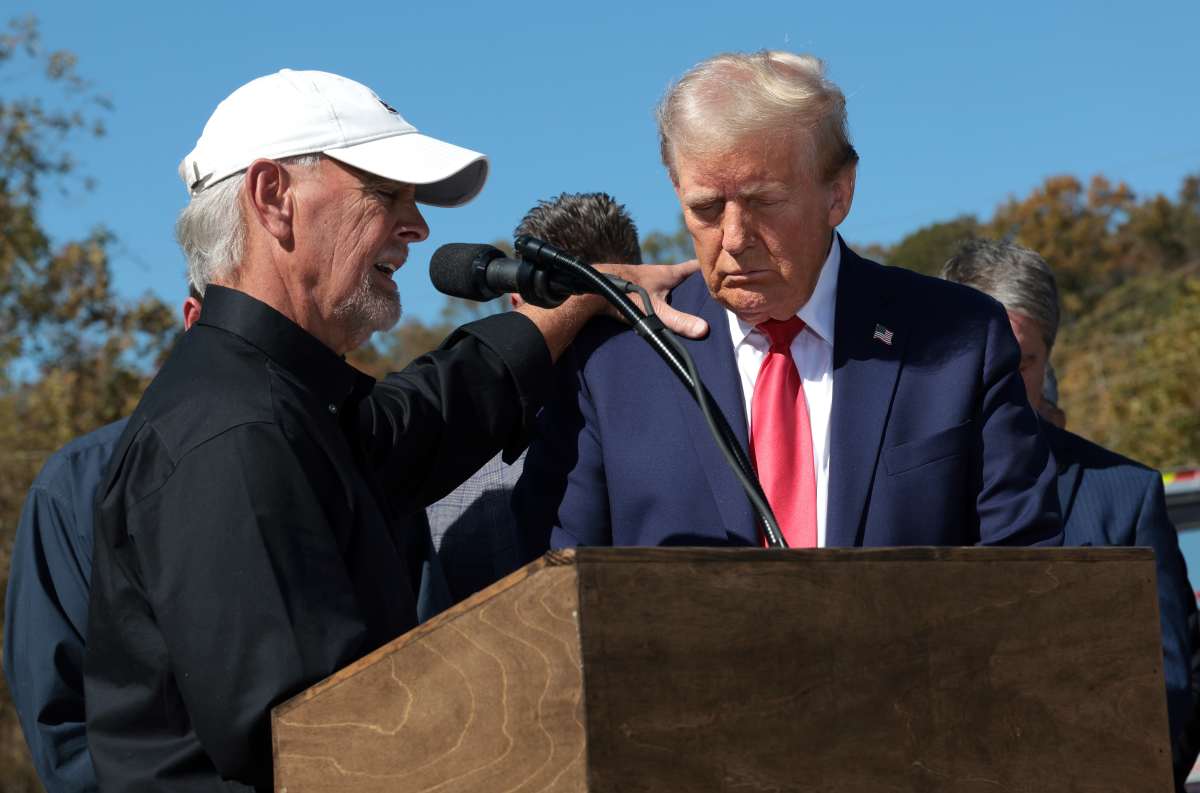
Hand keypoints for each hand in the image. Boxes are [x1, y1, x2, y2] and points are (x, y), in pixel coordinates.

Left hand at [593, 259, 707, 338]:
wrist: (594, 287)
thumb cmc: (626, 294)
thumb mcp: (655, 310)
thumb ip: (679, 320)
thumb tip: (704, 330)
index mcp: (669, 273)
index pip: (695, 266)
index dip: (708, 267)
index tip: (723, 268)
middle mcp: (659, 272)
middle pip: (684, 276)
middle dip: (697, 283)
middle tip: (713, 290)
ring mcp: (646, 278)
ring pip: (669, 283)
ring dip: (679, 290)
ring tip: (692, 303)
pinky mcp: (635, 286)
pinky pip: (655, 290)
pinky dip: (663, 296)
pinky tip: (664, 308)